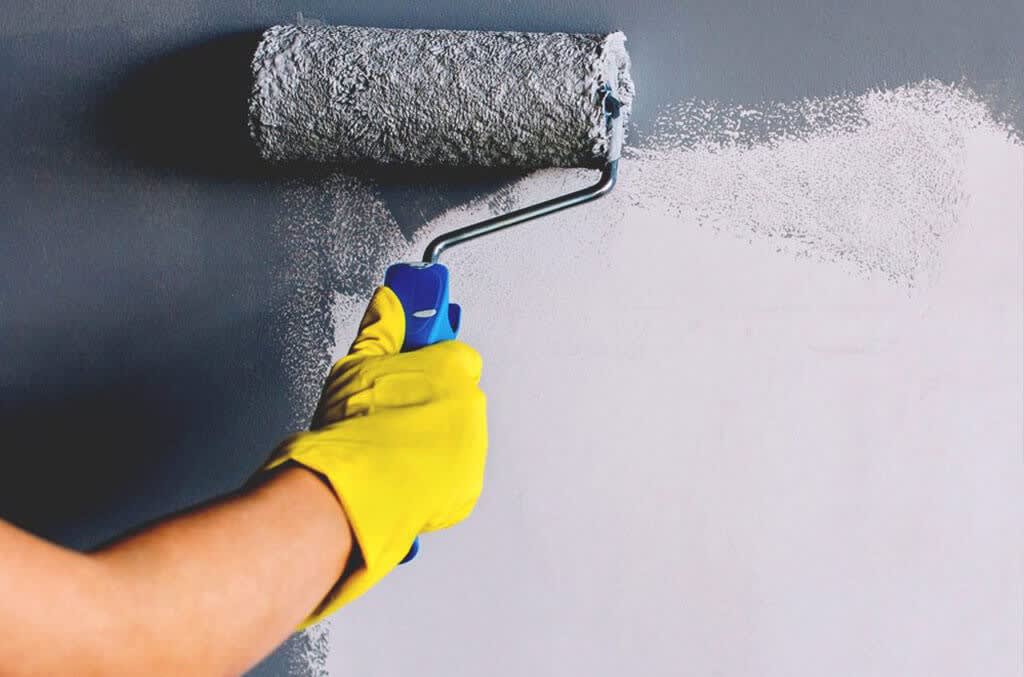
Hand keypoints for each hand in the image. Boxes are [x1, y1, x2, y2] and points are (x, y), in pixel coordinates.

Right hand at [265, 286, 486, 625]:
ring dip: (434, 441)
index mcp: (451, 368)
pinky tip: (403, 475)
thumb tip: (387, 303)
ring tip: (393, 449)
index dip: (434, 362)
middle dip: (433, 403)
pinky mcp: (468, 487)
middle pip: (458, 397)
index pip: (456, 354)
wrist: (356, 487)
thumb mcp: (357, 365)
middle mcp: (471, 405)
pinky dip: (435, 477)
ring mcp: (473, 448)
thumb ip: (380, 330)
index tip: (419, 367)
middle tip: (396, 414)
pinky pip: (454, 476)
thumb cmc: (356, 424)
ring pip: (457, 437)